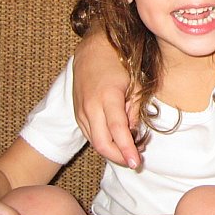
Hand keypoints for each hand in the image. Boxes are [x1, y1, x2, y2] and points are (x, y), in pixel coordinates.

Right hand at [72, 23, 139, 168]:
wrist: (92, 52)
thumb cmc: (118, 65)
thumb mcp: (135, 84)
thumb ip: (135, 110)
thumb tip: (133, 133)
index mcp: (108, 97)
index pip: (117, 131)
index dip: (126, 149)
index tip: (136, 162)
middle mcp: (91, 107)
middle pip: (102, 144)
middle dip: (119, 157)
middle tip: (135, 160)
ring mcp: (81, 112)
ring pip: (95, 142)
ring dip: (112, 151)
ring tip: (129, 150)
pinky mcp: (77, 115)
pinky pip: (90, 135)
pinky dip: (103, 142)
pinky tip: (116, 141)